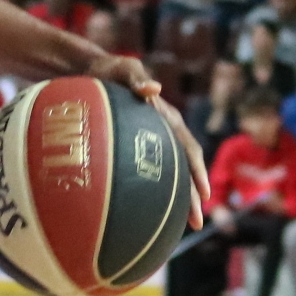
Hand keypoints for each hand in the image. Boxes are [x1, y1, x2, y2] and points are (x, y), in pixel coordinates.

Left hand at [91, 53, 212, 229]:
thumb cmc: (108, 70)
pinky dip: (153, 192)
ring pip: (169, 174)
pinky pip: (148, 172)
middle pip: (183, 168)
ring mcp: (150, 142)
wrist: (92, 72)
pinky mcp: (135, 147)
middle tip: (195, 223)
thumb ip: (135, 77)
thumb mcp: (122, 69)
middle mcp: (163, 132)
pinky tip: (143, 214)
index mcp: (166, 117)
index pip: (187, 147)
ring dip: (177, 199)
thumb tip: (153, 88)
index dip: (197, 171)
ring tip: (179, 227)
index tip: (203, 194)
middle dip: (191, 196)